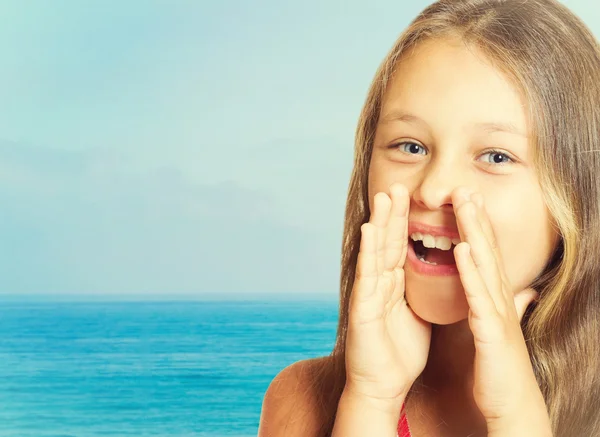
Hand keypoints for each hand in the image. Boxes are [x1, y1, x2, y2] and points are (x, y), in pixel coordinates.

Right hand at [345, 182, 431, 408]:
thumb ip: (429, 292)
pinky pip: (367, 276)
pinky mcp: (363, 308)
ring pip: (377, 252)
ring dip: (380, 222)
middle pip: (389, 242)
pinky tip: (370, 230)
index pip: (403, 247)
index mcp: (397, 286)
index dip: (409, 221)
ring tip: (384, 195)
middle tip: (399, 184)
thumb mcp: (422, 315)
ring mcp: (370, 294)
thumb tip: (446, 276)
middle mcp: (381, 284)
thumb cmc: (401, 353)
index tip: (417, 196)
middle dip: (394, 212)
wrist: (383, 386)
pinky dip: (368, 252)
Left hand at [452, 187, 551, 432]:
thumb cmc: (500, 368)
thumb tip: (523, 291)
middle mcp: (499, 300)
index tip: (468, 200)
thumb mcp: (501, 331)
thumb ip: (508, 307)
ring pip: (485, 265)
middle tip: (465, 189)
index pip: (486, 256)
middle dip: (476, 219)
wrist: (510, 404)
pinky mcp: (492, 330)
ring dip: (475, 233)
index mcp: (495, 299)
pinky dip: (470, 271)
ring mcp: (497, 313)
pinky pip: (478, 296)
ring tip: (464, 204)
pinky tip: (461, 249)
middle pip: (487, 251)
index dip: (478, 227)